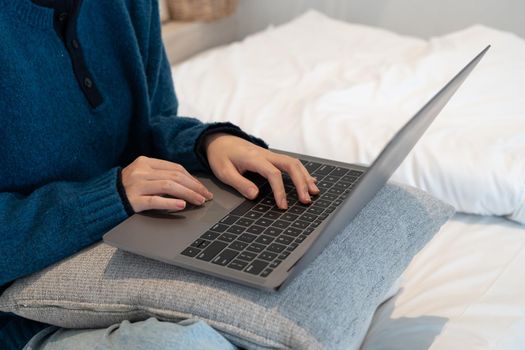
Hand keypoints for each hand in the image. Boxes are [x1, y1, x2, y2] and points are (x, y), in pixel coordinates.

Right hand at [121, 156, 212, 212]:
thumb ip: (160, 176)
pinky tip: (181, 205)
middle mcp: (141, 171)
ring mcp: (136, 185)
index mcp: (145, 162)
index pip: (175, 168)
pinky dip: (170, 203)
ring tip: (199, 201)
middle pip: (175, 176)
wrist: (99, 200)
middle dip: (194, 187)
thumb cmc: (125, 189)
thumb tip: (188, 185)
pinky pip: (155, 201)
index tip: (203, 188)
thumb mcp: (142, 176)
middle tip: (206, 196)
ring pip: (169, 186)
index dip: (193, 178)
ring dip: (188, 194)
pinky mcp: (132, 200)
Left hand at [204, 133, 319, 208]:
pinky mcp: (272, 157)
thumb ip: (239, 183)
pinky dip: (302, 172)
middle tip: (306, 200)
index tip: (283, 206)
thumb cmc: (220, 156)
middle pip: (290, 165)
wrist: (220, 140)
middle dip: (301, 182)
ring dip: (305, 177)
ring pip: (293, 163)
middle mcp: (266, 154)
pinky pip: (290, 163)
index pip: (273, 174)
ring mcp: (270, 155)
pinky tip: (310, 181)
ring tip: (313, 192)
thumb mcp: (223, 172)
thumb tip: (255, 195)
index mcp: (254, 158)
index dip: (280, 190)